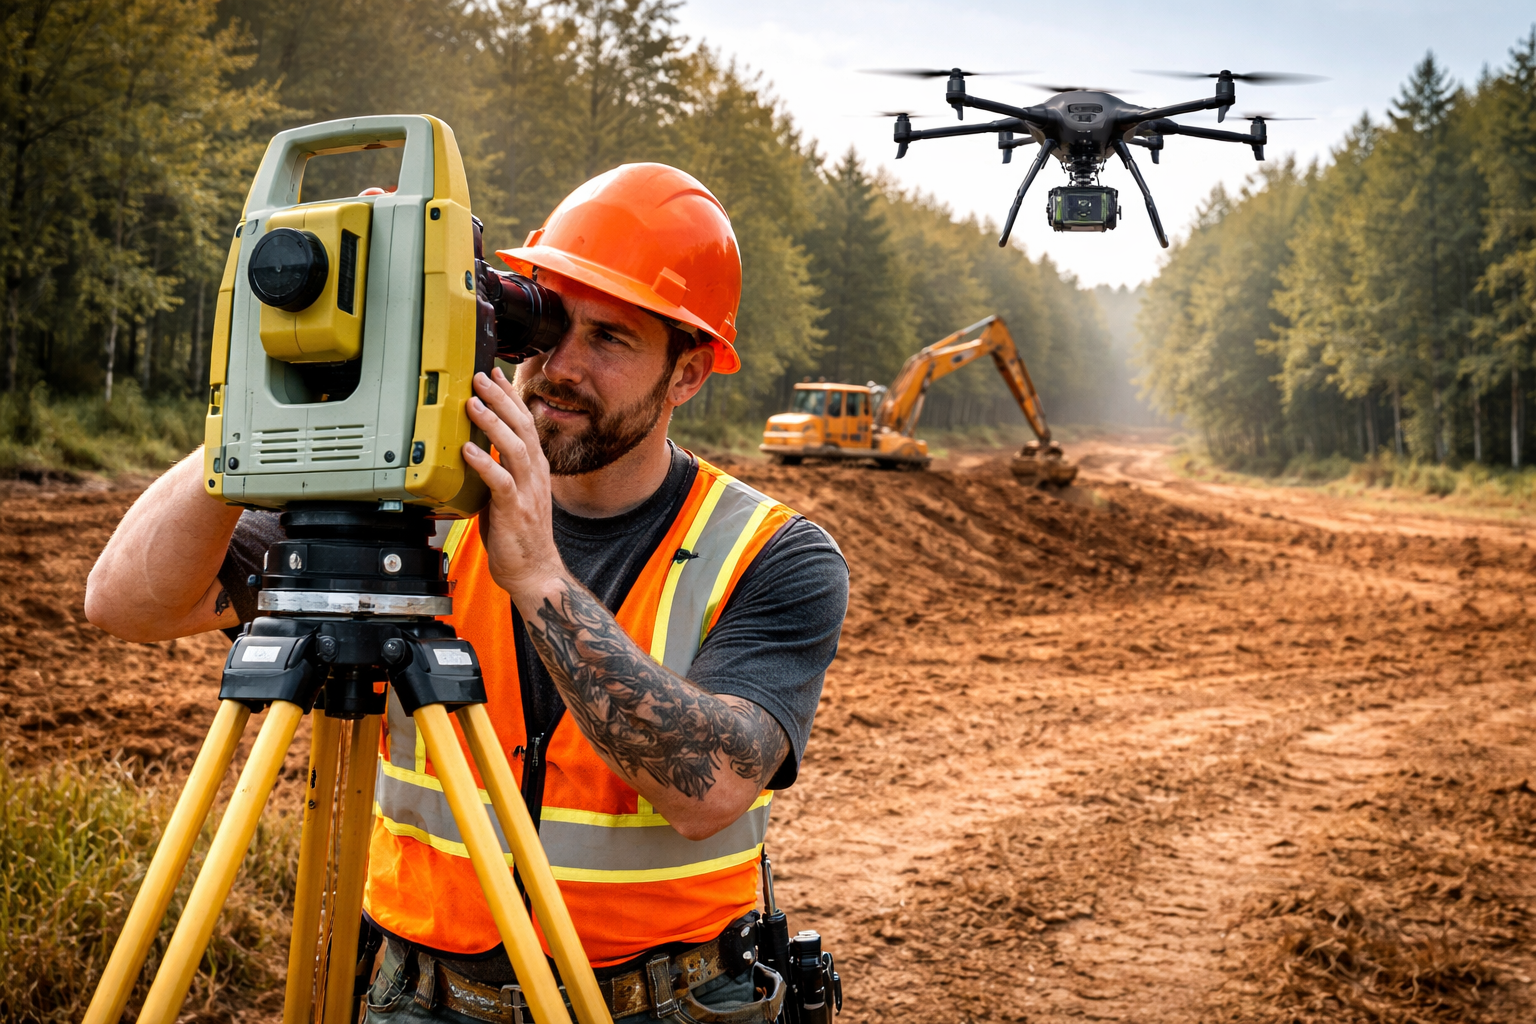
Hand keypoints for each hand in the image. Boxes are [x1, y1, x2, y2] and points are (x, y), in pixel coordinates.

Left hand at [462, 368, 565, 597]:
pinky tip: (468, 450)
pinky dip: (484, 463)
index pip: (526, 422)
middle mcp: (535, 475)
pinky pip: (501, 481)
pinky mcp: (516, 510)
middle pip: (522, 426)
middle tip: (481, 376)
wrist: (535, 571)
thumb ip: (498, 470)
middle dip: (501, 398)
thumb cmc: (519, 536)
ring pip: (514, 448)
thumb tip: (474, 449)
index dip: (511, 396)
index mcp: (535, 468)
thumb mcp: (510, 494)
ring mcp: (528, 491)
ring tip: (473, 403)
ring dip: (493, 423)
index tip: (496, 374)